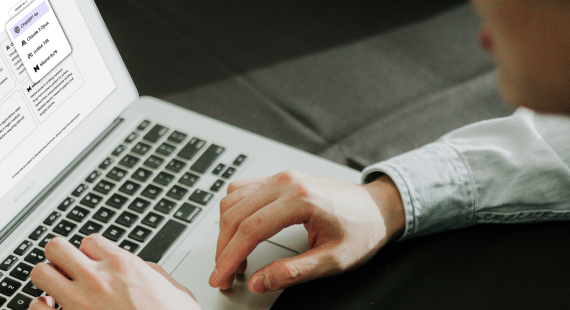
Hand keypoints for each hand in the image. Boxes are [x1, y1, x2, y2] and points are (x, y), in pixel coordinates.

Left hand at [29, 234, 200, 309]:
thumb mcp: (174, 290)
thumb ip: (152, 273)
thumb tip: (143, 268)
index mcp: (124, 266)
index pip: (90, 240)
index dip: (90, 250)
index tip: (93, 259)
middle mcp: (97, 279)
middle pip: (57, 247)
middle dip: (60, 256)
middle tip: (67, 266)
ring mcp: (79, 302)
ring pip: (40, 273)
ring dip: (47, 279)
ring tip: (57, 288)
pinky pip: (35, 308)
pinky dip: (39, 308)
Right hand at [208, 171, 404, 293]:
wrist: (378, 206)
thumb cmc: (362, 229)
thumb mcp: (332, 260)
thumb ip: (292, 272)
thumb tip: (258, 282)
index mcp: (300, 199)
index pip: (250, 229)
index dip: (229, 257)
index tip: (220, 278)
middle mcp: (286, 182)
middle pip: (235, 214)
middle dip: (223, 248)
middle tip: (222, 275)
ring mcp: (281, 177)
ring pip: (233, 199)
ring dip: (226, 230)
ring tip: (234, 259)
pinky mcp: (280, 179)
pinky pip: (243, 190)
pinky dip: (233, 212)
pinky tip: (239, 232)